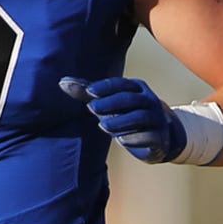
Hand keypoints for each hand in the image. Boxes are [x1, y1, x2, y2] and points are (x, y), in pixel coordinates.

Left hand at [60, 74, 191, 162]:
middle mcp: (149, 100)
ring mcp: (157, 119)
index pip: (121, 84)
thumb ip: (88, 93)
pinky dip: (135, 138)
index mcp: (137, 88)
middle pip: (130, 99)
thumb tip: (62, 82)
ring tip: (102, 126)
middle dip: (111, 103)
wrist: (159, 137)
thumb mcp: (110, 103)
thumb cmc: (128, 115)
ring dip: (120, 121)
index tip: (89, 92)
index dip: (105, 87)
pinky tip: (122, 140)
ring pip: (139, 117)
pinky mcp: (160, 137)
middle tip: (92, 108)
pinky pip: (149, 137)